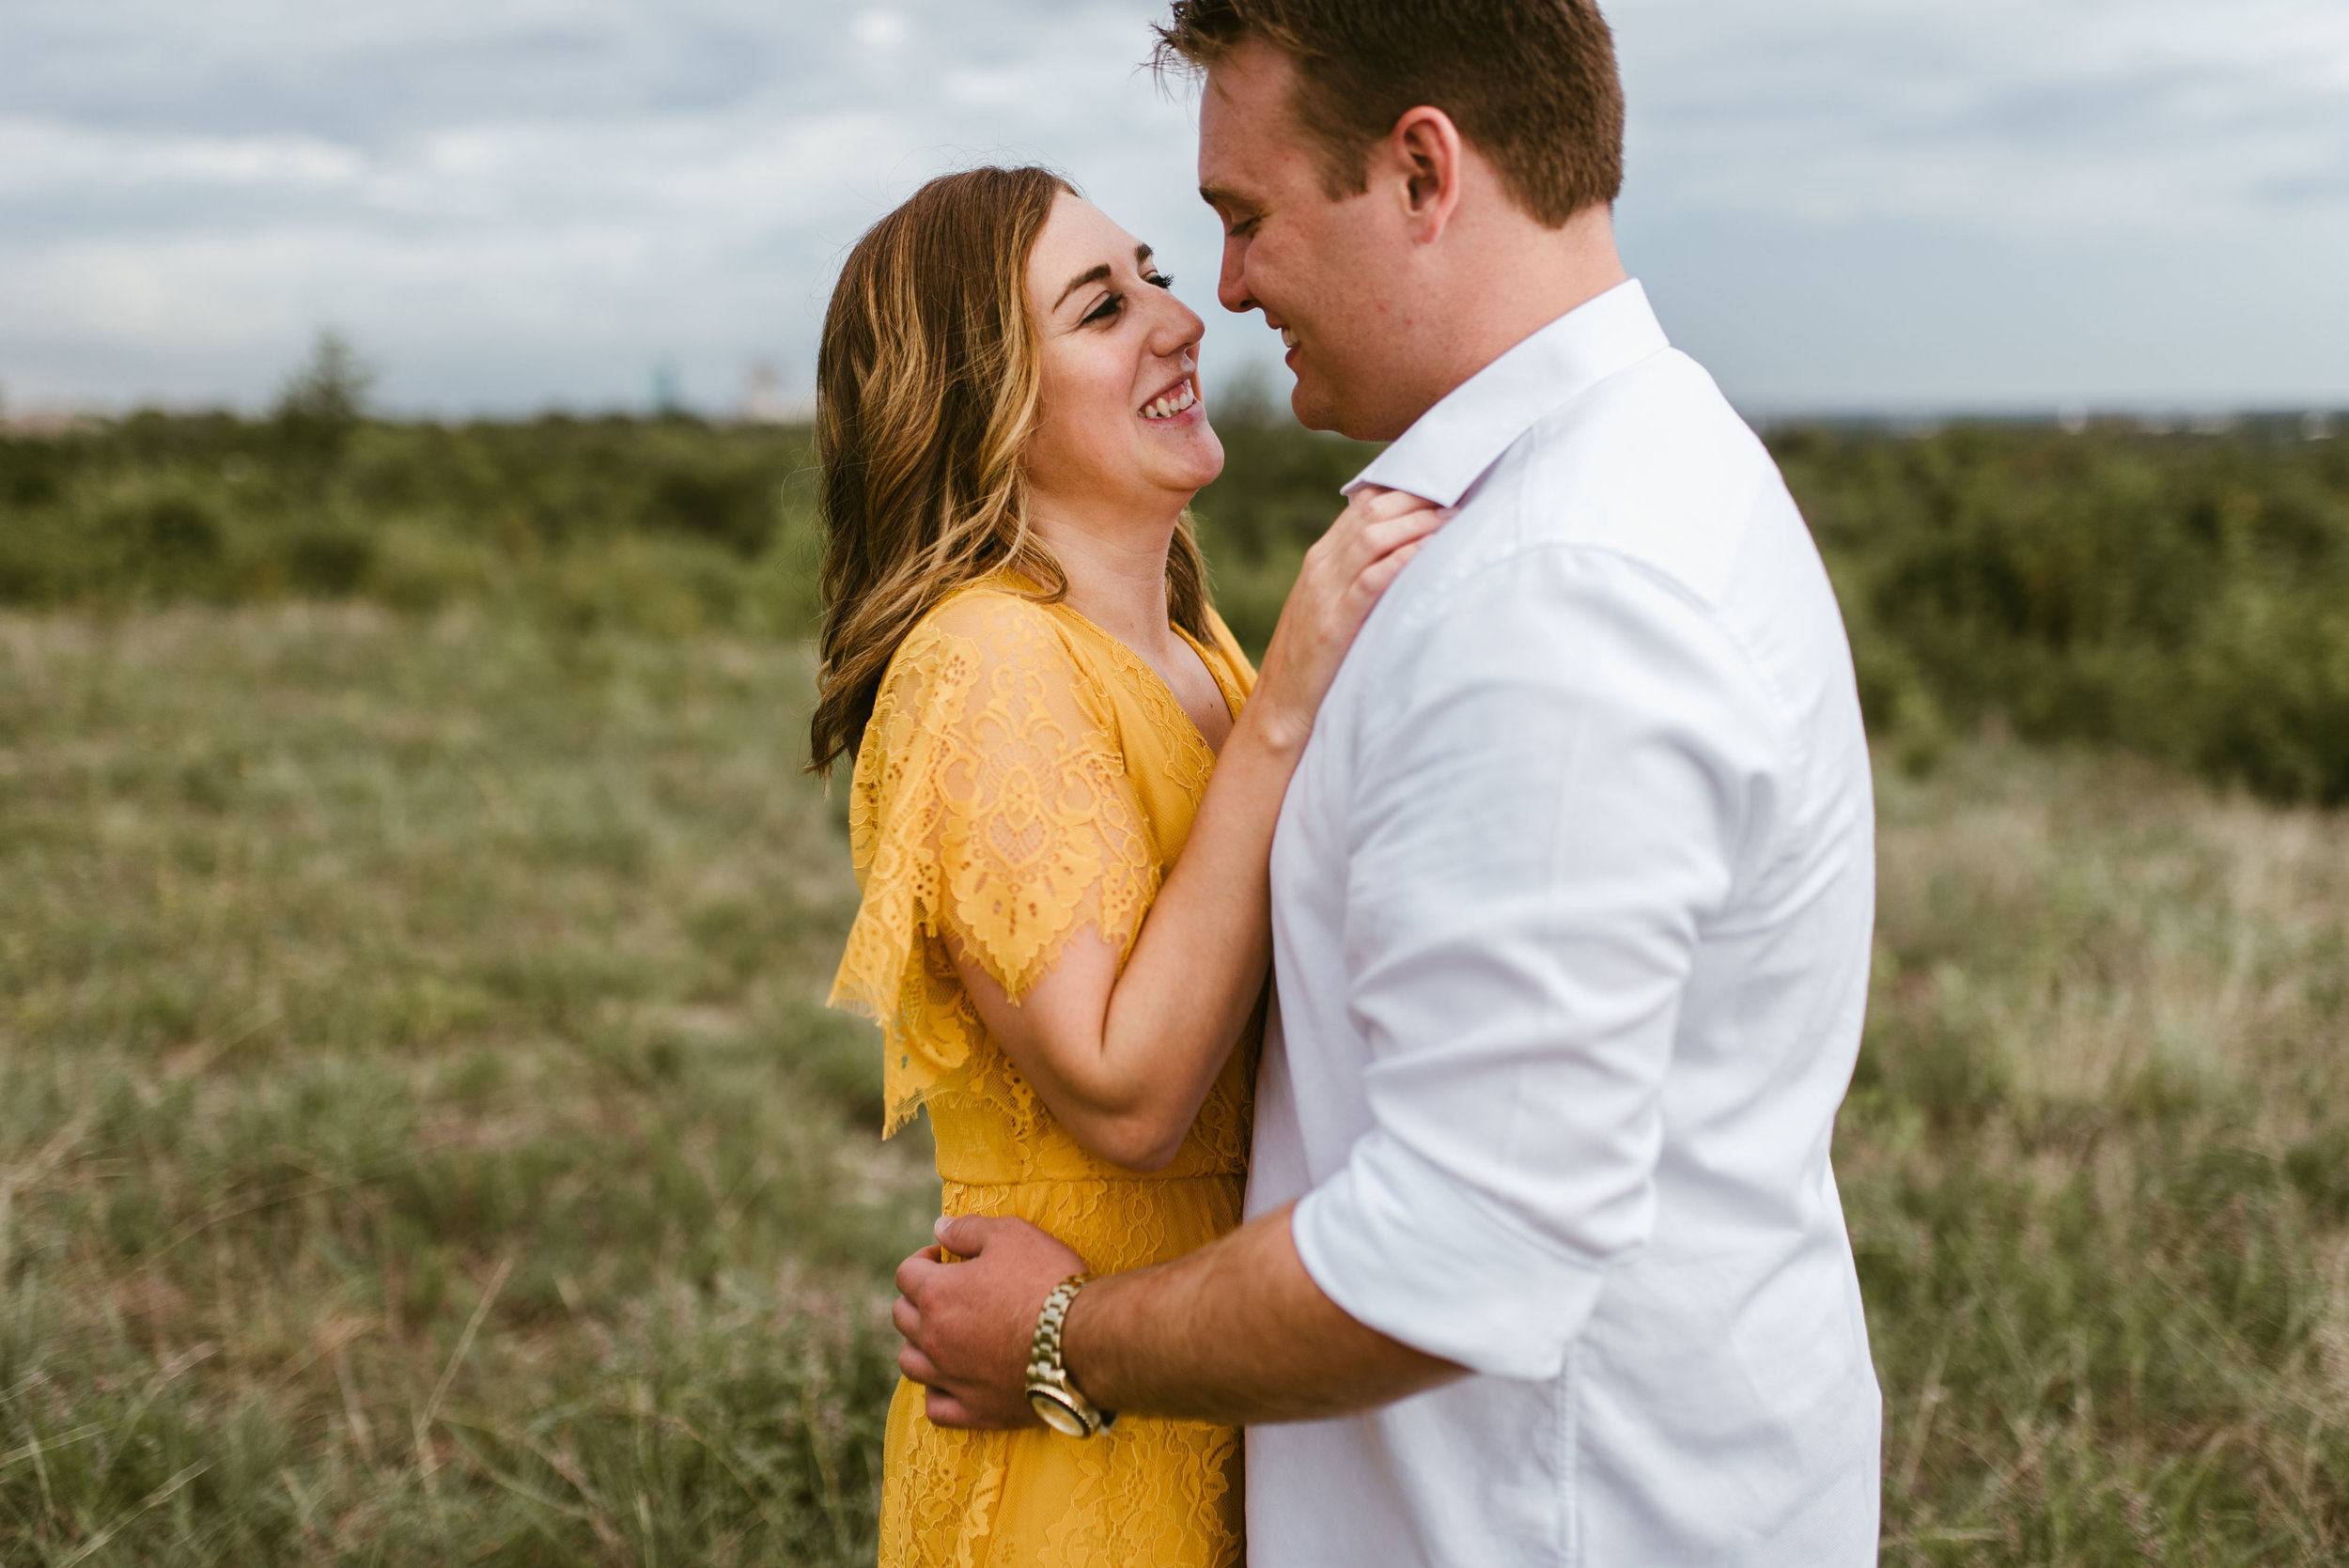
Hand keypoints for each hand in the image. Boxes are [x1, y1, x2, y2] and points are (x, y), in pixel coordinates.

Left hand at [893, 1214, 1089, 1428]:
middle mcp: (934, 1339)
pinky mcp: (975, 1410)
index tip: (945, 1258)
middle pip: (902, 1317)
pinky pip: (935, 1407)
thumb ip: (968, 1230)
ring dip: (920, 1344)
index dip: (923, 1260)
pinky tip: (953, 1378)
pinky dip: (937, 1391)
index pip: (905, 1274)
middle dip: (918, 1298)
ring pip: (910, 1363)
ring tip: (946, 1333)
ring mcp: (952, 1378)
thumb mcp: (1012, 1235)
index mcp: (937, 1295)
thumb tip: (939, 1228)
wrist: (1084, 1341)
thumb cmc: (1047, 1280)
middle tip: (949, 1291)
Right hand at [1248, 486, 1445, 751]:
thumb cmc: (1318, 661)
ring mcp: (1324, 592)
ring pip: (1372, 536)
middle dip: (1419, 496)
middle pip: (1372, 510)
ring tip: (1456, 517)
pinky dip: (1402, 559)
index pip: (1365, 502)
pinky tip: (1429, 551)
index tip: (1447, 483)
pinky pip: (1371, 579)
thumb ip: (1363, 575)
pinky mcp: (1333, 624)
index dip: (1407, 486)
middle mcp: (1322, 565)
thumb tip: (1410, 555)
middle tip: (1462, 491)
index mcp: (1322, 557)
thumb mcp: (1336, 606)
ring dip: (1418, 522)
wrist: (1281, 708)